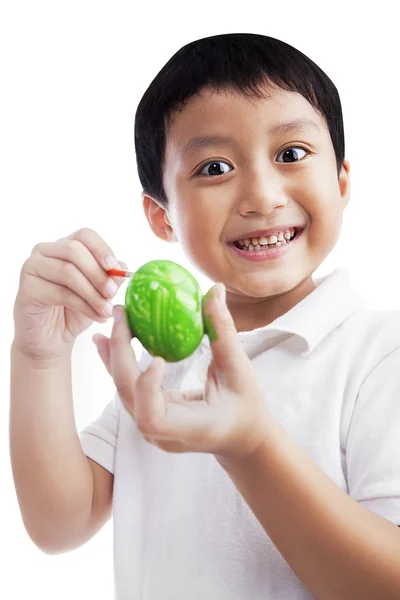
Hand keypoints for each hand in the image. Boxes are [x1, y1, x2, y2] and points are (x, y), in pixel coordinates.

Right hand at [13, 227, 125, 360]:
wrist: (51, 339)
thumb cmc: (74, 311)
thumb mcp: (98, 293)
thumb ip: (109, 278)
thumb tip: (121, 268)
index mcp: (63, 246)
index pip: (84, 235)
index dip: (101, 248)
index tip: (114, 267)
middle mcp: (44, 252)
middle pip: (74, 250)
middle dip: (98, 273)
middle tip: (112, 293)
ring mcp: (32, 268)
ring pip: (67, 272)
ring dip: (93, 294)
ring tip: (106, 310)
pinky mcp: (27, 289)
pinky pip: (60, 293)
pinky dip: (84, 306)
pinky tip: (97, 317)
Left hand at [92, 283, 270, 461]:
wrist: (239, 435)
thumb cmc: (244, 406)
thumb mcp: (240, 371)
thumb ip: (225, 333)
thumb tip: (215, 290)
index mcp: (189, 428)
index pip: (152, 418)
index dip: (147, 388)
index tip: (158, 358)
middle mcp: (162, 433)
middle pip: (129, 395)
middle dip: (120, 353)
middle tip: (122, 315)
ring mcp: (151, 427)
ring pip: (122, 391)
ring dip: (113, 354)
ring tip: (112, 321)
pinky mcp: (147, 414)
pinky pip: (127, 387)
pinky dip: (117, 361)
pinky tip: (108, 338)